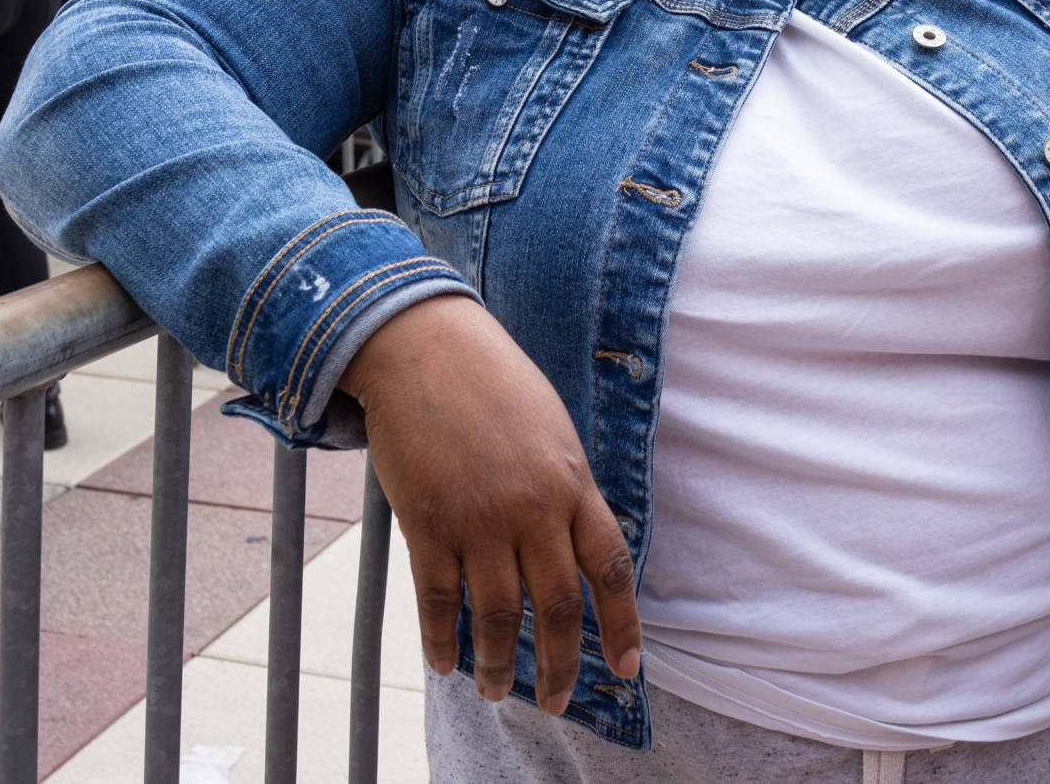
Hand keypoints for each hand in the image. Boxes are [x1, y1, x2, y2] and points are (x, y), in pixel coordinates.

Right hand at [342, 294, 640, 712]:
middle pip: (558, 608)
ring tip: (498, 691)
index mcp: (572, 483)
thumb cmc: (491, 381)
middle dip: (562, 665)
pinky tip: (446, 661)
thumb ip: (566, 490)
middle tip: (558, 701)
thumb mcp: (551, 430)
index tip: (626, 669)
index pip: (611, 569)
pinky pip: (438, 600)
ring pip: (499, 616)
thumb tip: (575, 546)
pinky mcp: (428, 523)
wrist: (423, 347)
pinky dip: (443, 639)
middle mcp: (533, 508)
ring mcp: (479, 519)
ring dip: (500, 665)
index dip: (622, 627)